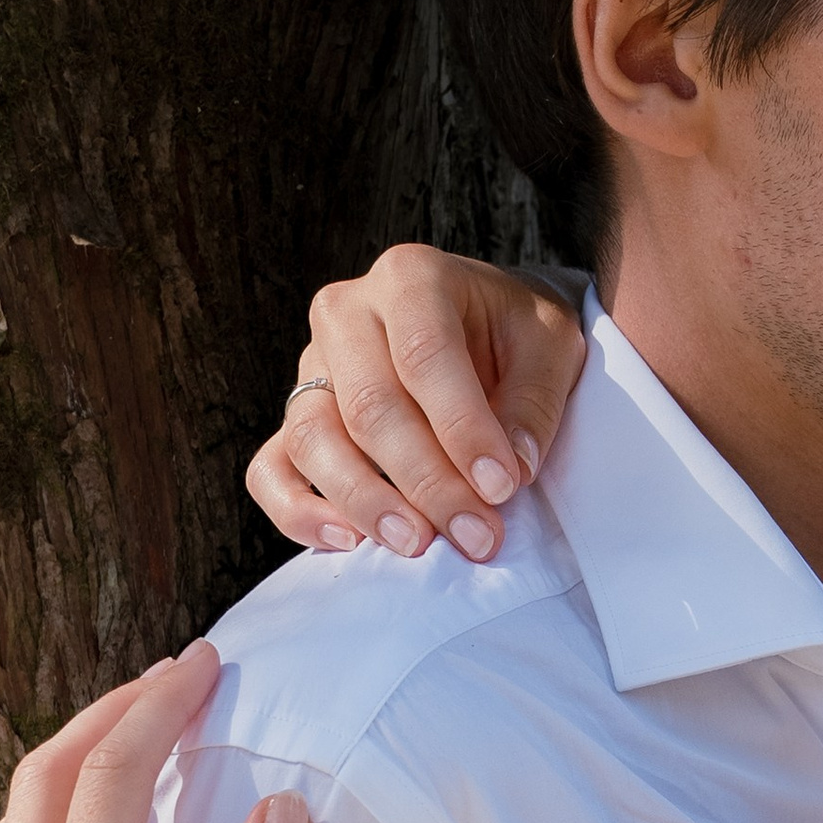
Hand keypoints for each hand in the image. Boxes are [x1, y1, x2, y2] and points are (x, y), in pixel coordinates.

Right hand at [245, 248, 586, 561]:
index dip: (462, 429)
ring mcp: (313, 366)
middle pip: (370, 406)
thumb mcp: (550, 346)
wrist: (482, 324)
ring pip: (313, 438)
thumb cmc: (515, 332)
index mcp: (410, 278)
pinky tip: (350, 542)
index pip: (424, 356)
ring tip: (417, 544)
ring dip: (365, 501)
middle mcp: (346, 313)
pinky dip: (298, 512)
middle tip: (476, 536)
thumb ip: (533, 404)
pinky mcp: (297, 417)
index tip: (500, 487)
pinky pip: (271, 470)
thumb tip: (510, 471)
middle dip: (426, 481)